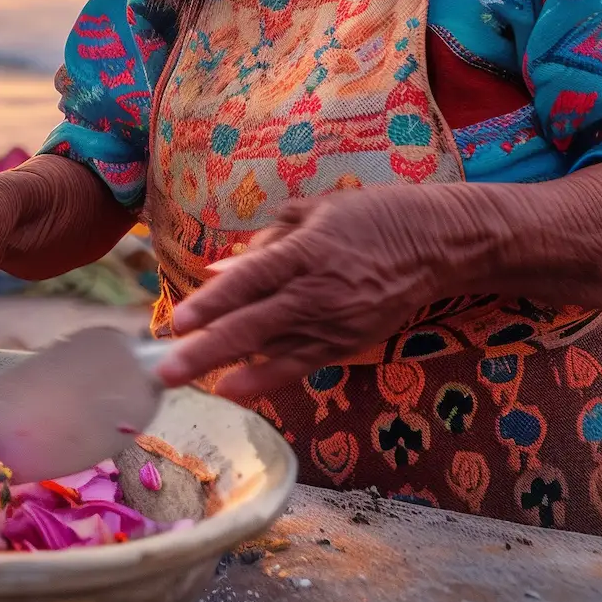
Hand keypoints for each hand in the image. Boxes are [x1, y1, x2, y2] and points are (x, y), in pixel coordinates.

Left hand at [157, 185, 477, 403]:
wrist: (435, 245)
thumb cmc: (369, 217)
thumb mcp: (313, 212)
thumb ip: (264, 243)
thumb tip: (219, 271)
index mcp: (304, 251)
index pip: (248, 281)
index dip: (212, 303)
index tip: (178, 322)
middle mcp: (316, 292)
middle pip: (252, 326)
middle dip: (205, 351)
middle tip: (167, 371)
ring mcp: (333, 323)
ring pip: (272, 352)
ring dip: (228, 369)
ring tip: (189, 383)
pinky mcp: (348, 344)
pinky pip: (300, 365)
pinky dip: (267, 379)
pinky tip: (235, 390)